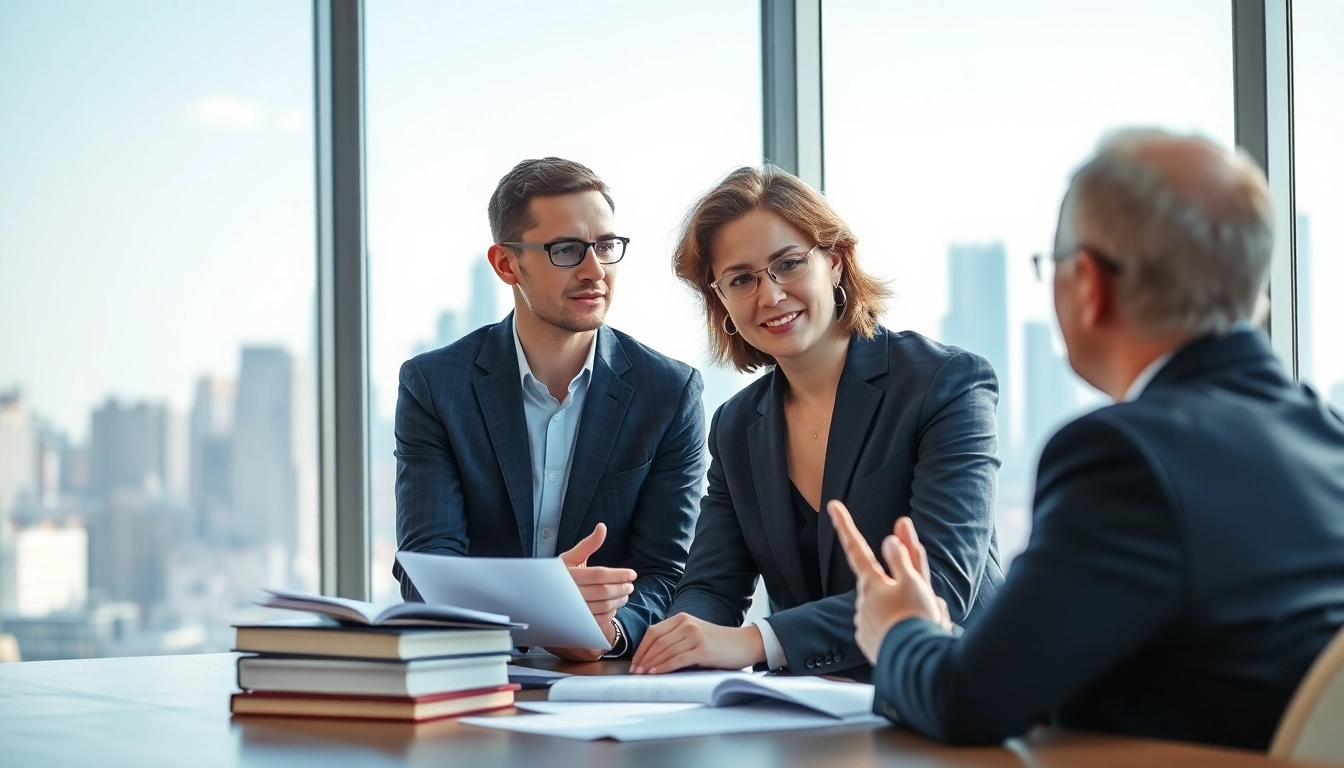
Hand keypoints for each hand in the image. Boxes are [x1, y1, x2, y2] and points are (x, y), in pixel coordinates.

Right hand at [545, 523, 636, 661]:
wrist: (544, 594)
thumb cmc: (562, 572)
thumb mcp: (572, 557)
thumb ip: (589, 544)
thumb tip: (602, 527)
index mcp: (569, 574)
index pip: (600, 575)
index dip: (619, 575)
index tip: (632, 574)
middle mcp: (570, 592)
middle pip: (604, 591)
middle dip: (622, 588)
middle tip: (630, 585)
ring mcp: (574, 609)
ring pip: (604, 606)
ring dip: (619, 600)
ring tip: (625, 594)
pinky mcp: (577, 621)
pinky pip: (599, 619)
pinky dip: (610, 613)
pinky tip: (614, 606)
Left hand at [629, 614, 764, 673]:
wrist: (745, 643)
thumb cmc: (718, 643)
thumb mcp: (695, 634)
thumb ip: (676, 638)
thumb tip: (652, 654)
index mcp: (682, 618)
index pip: (654, 632)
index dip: (641, 647)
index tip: (634, 661)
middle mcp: (687, 624)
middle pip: (657, 642)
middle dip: (643, 658)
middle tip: (635, 671)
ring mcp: (695, 636)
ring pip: (665, 650)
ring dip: (651, 664)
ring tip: (642, 674)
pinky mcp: (703, 650)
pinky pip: (677, 659)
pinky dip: (664, 667)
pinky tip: (656, 673)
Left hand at [828, 501, 947, 664]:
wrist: (915, 664)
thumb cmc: (916, 619)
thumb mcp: (914, 582)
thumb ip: (902, 558)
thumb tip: (890, 538)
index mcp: (872, 583)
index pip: (857, 547)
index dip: (845, 524)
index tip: (832, 505)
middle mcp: (863, 601)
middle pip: (884, 580)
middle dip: (904, 582)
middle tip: (926, 600)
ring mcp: (865, 622)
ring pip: (891, 606)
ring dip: (907, 608)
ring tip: (926, 623)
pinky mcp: (869, 642)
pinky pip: (887, 627)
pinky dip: (900, 627)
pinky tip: (913, 636)